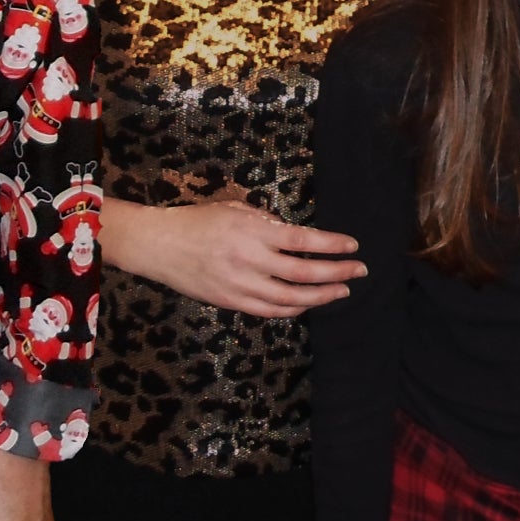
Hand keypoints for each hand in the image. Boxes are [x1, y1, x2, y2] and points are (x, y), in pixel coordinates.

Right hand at [103, 196, 364, 316]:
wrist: (160, 246)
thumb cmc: (198, 221)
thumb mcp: (235, 209)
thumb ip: (267, 221)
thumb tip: (297, 235)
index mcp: (253, 233)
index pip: (303, 240)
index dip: (332, 245)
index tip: (353, 245)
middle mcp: (250, 261)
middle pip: (304, 272)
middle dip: (337, 273)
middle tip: (359, 270)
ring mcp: (241, 286)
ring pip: (291, 298)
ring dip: (321, 295)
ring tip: (342, 290)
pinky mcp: (232, 302)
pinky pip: (270, 310)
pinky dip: (294, 308)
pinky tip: (308, 302)